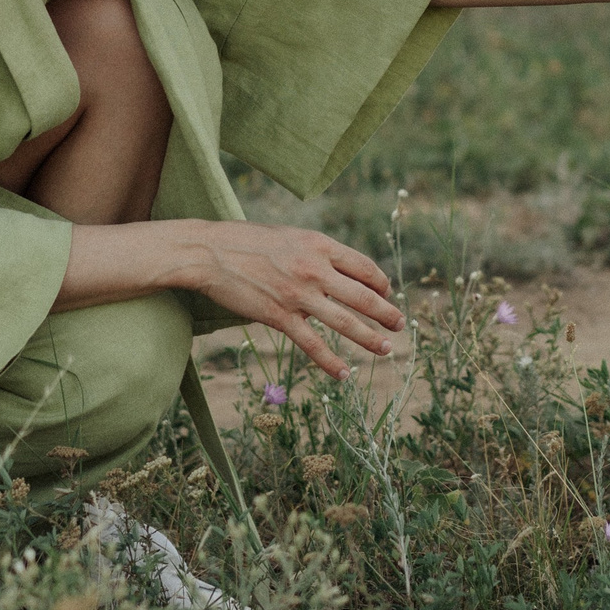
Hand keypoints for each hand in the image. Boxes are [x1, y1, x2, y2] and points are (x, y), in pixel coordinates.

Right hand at [181, 222, 405, 379]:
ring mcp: (298, 294)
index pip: (365, 267)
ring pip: (345, 322)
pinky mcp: (279, 316)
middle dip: (387, 313)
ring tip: (385, 349)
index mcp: (320, 245)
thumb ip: (316, 252)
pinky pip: (312, 344)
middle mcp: (315, 268)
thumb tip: (339, 271)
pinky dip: (331, 361)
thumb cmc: (248, 241)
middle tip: (400, 325)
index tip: (386, 294)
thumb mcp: (291, 236)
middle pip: (364, 296)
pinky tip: (343, 374)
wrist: (209, 251)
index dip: (381, 283)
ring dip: (369, 338)